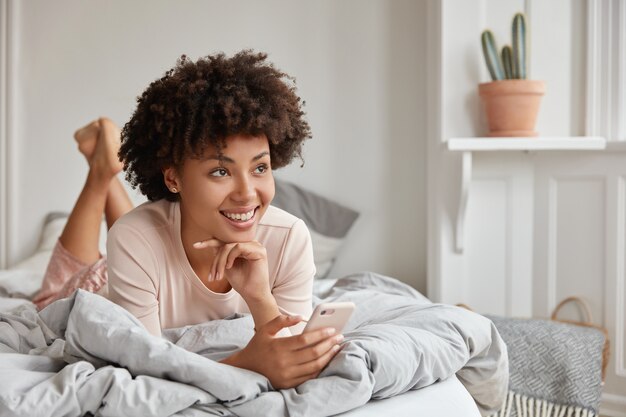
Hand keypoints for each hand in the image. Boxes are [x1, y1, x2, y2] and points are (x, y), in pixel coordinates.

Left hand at [193, 238, 269, 301]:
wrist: (253, 295)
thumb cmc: (242, 282)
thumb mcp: (227, 266)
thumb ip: (221, 255)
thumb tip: (211, 244)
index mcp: (243, 246)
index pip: (225, 241)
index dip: (209, 242)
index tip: (195, 246)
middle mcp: (250, 244)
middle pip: (226, 243)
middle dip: (216, 260)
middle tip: (212, 276)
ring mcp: (255, 246)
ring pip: (230, 246)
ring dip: (221, 261)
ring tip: (219, 275)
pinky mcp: (259, 251)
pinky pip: (238, 247)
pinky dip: (230, 257)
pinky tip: (229, 267)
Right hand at [222, 315, 343, 388]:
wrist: (245, 368)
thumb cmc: (258, 345)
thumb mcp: (266, 329)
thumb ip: (282, 320)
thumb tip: (301, 316)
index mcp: (279, 347)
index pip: (305, 340)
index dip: (321, 334)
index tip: (332, 329)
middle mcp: (283, 362)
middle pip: (313, 353)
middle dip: (329, 344)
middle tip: (340, 337)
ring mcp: (286, 375)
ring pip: (314, 366)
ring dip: (329, 356)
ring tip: (337, 347)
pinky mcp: (288, 384)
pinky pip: (310, 376)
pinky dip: (321, 368)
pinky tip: (327, 359)